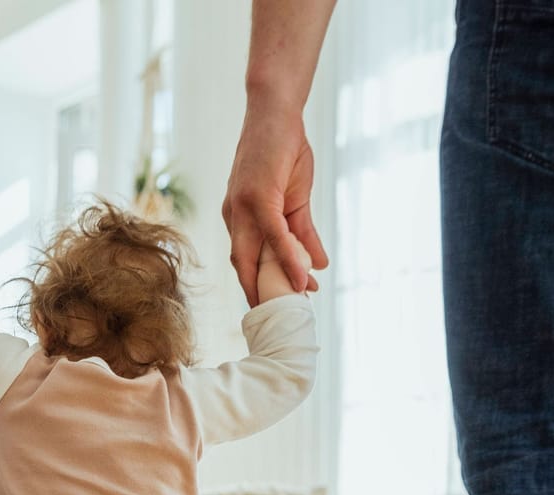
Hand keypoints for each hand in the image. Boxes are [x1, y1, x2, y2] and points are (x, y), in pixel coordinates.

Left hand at [222, 110, 328, 304]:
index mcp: (239, 218)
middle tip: (279, 322)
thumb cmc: (284, 151)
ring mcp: (243, 206)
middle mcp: (235, 216)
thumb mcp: (296, 199)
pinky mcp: (259, 196)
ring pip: (257, 256)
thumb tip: (318, 266)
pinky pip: (274, 235)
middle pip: (244, 267)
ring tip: (295, 306)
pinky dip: (286, 258)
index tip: (274, 311)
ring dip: (276, 284)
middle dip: (262, 297)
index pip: (246, 262)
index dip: (259, 288)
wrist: (277, 112)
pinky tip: (301, 276)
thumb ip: (304, 234)